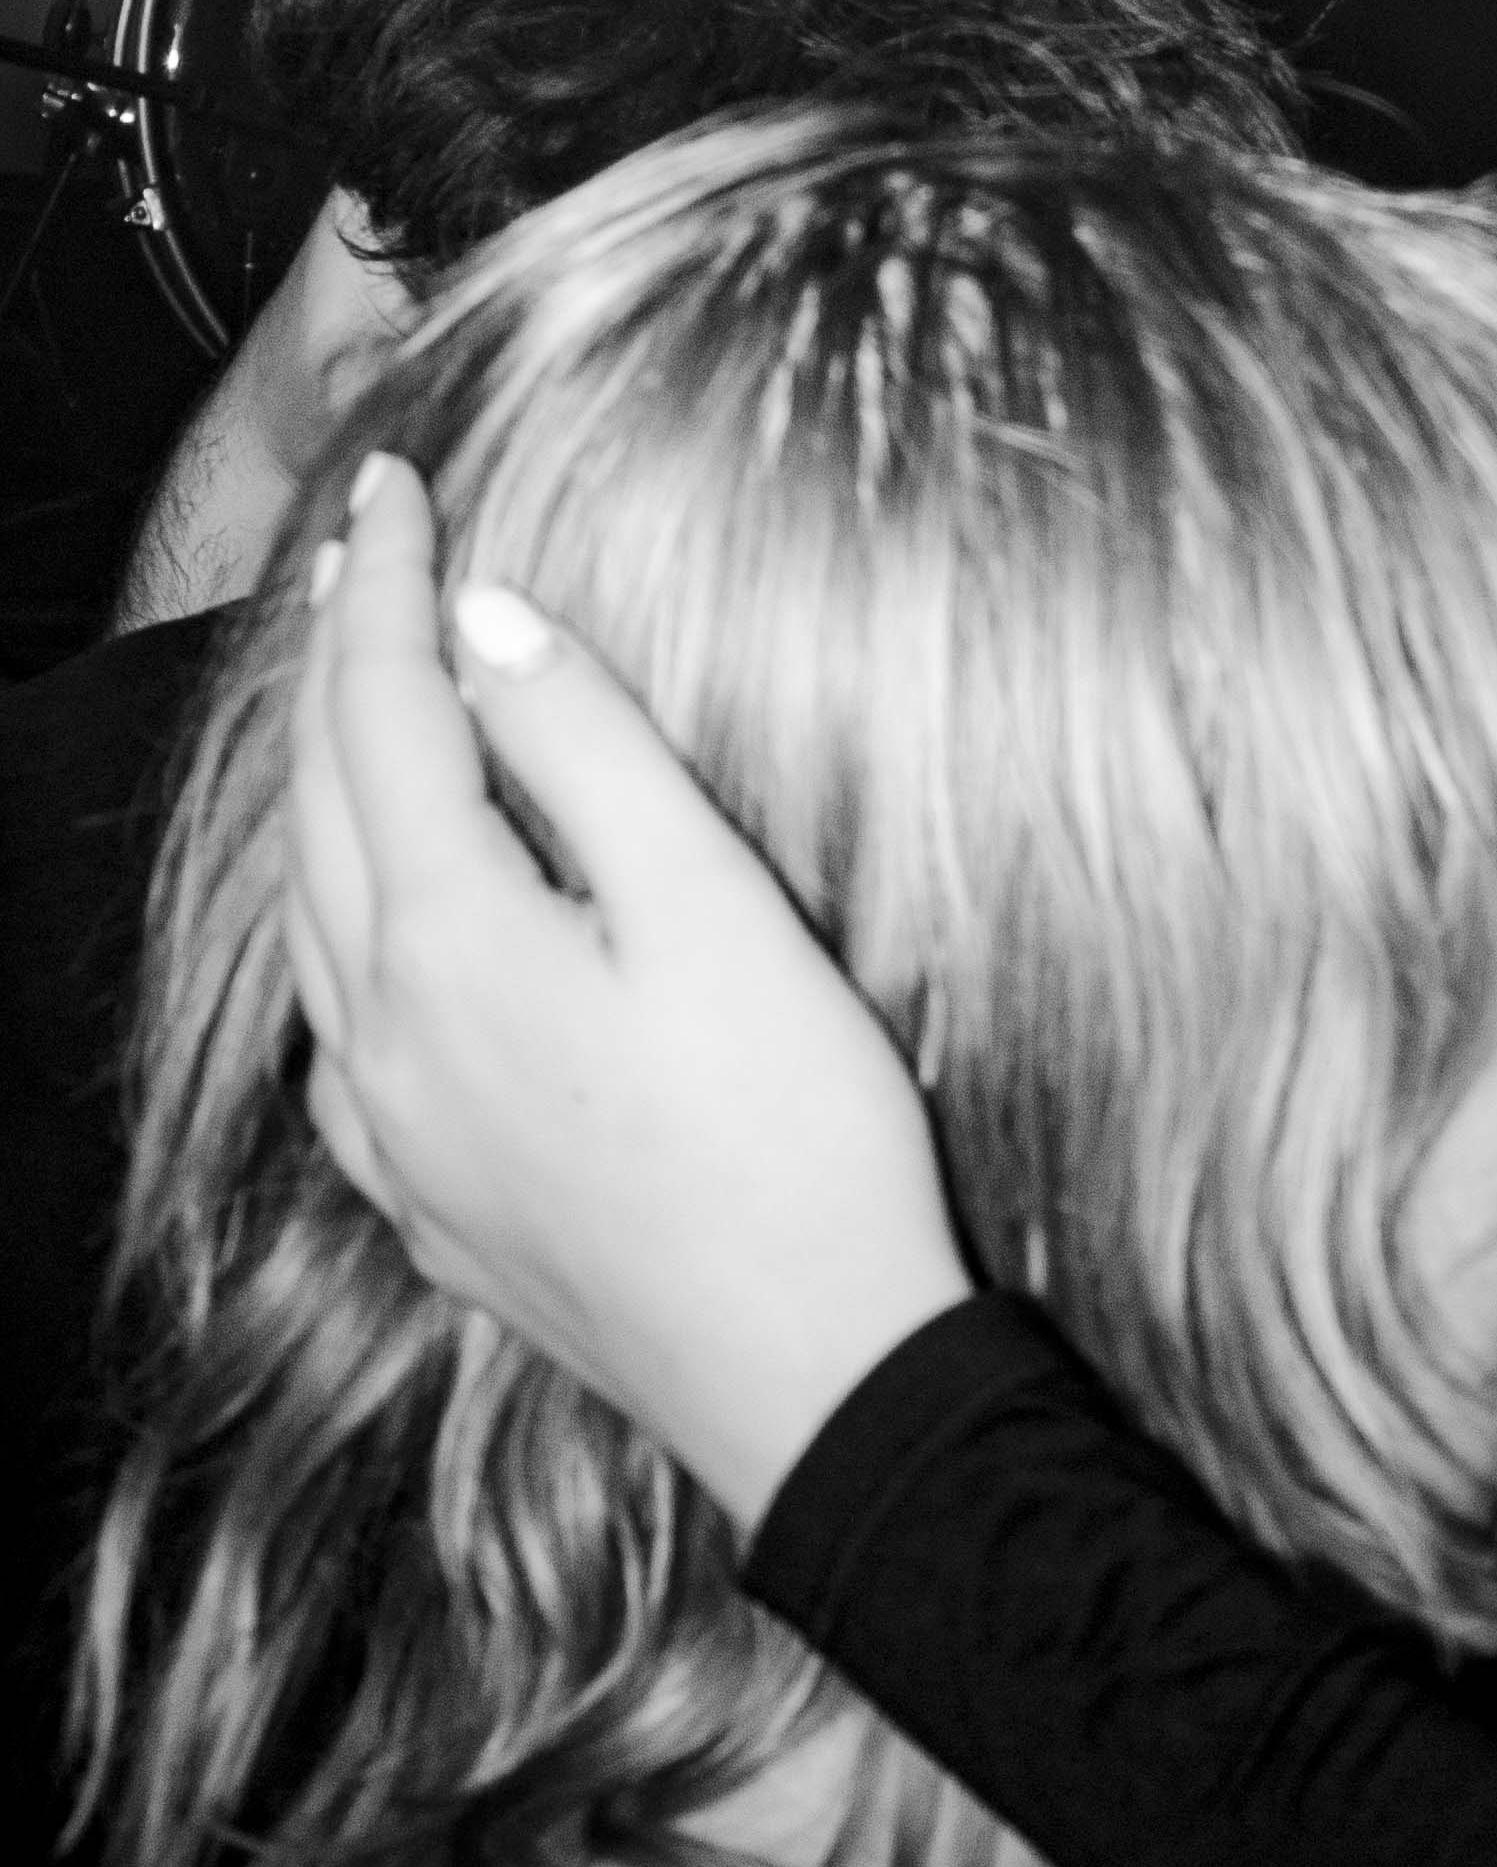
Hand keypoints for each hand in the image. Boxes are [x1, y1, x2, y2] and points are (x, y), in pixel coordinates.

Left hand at [287, 449, 971, 1537]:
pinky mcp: (432, 1200)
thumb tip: (491, 622)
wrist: (814, 1384)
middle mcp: (384, 1034)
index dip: (388, 585)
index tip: (399, 482)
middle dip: (337, 663)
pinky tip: (383, 922)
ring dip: (324, 786)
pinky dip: (344, 920)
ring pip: (310, 917)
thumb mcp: (720, 912)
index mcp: (448, 941)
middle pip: (320, 804)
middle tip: (367, 550)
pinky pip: (340, 1024)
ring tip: (361, 700)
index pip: (382, 713)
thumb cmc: (796, 1143)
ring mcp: (395, 1130)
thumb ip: (595, 753)